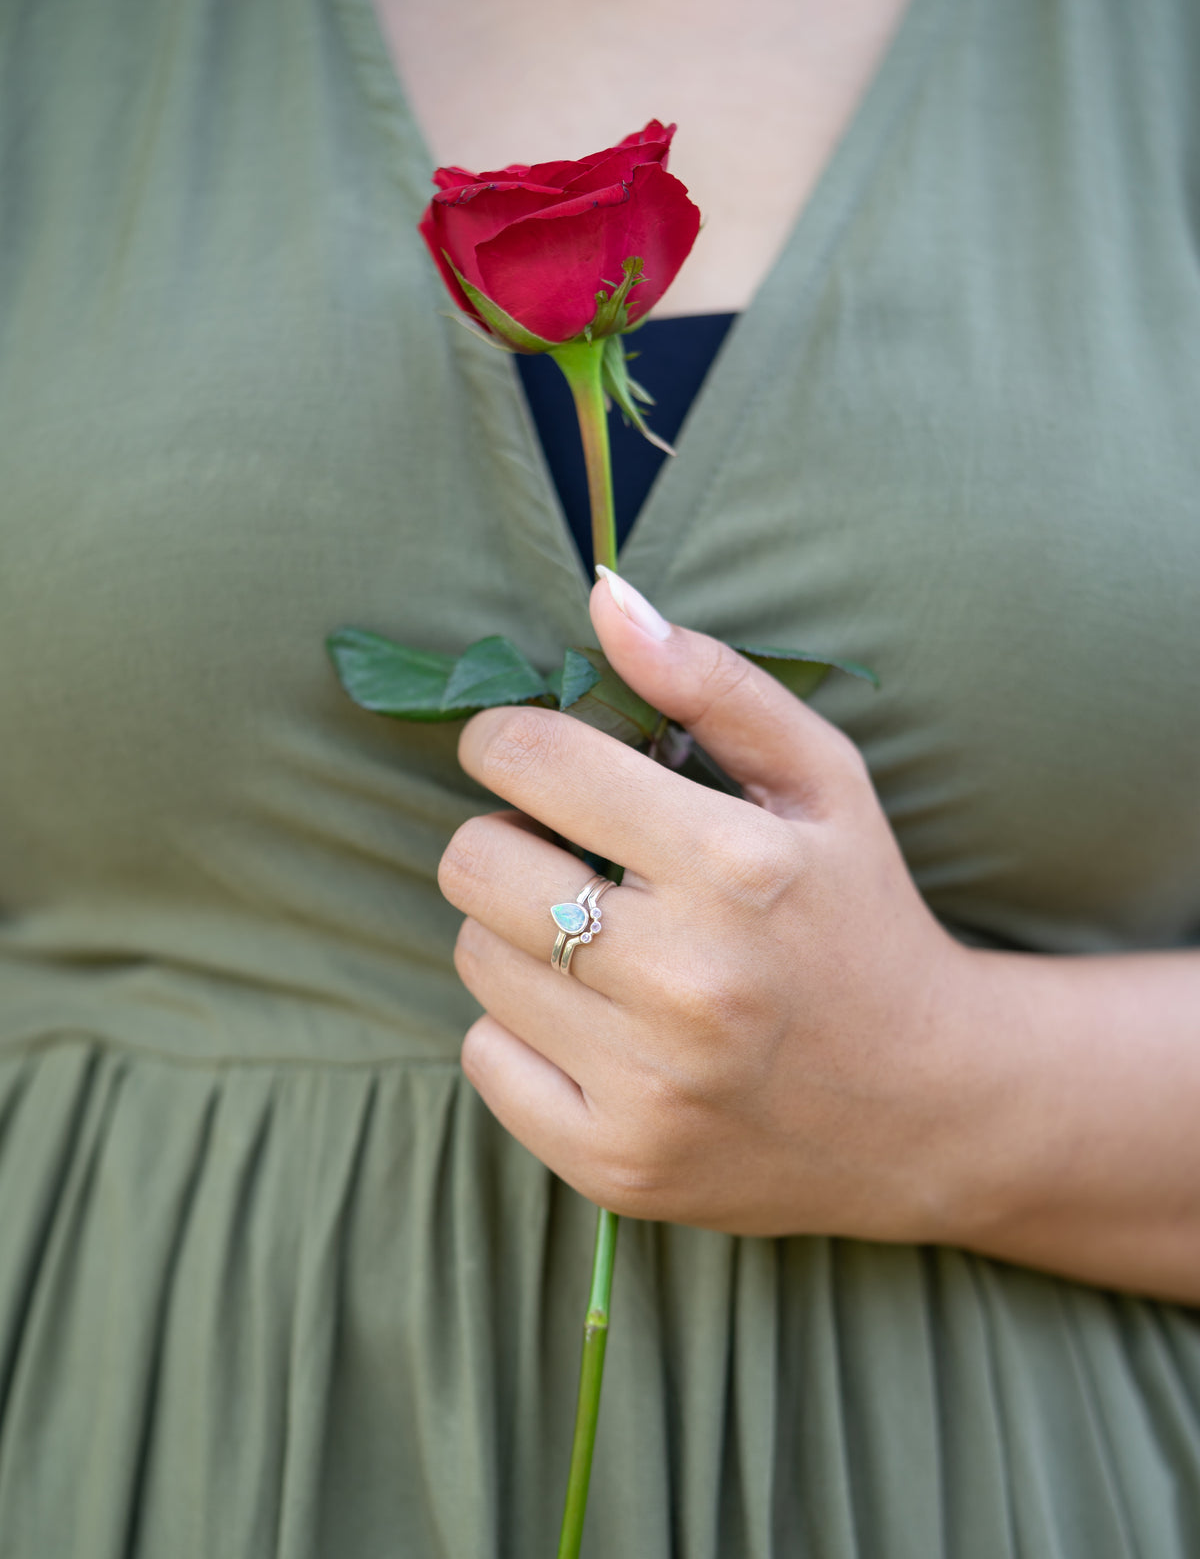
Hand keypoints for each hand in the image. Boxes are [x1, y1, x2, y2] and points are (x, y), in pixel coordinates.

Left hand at [438, 571, 981, 1238]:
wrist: (931, 1108)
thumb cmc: (863, 920)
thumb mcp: (825, 782)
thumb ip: (713, 682)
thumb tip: (601, 597)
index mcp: (737, 865)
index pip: (530, 760)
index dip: (505, 740)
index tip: (527, 754)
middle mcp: (689, 980)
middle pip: (473, 864)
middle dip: (504, 841)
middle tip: (564, 856)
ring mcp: (649, 1085)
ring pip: (474, 959)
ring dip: (519, 937)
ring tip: (599, 946)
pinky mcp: (615, 1163)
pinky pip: (482, 1059)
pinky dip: (520, 1032)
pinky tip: (598, 1027)